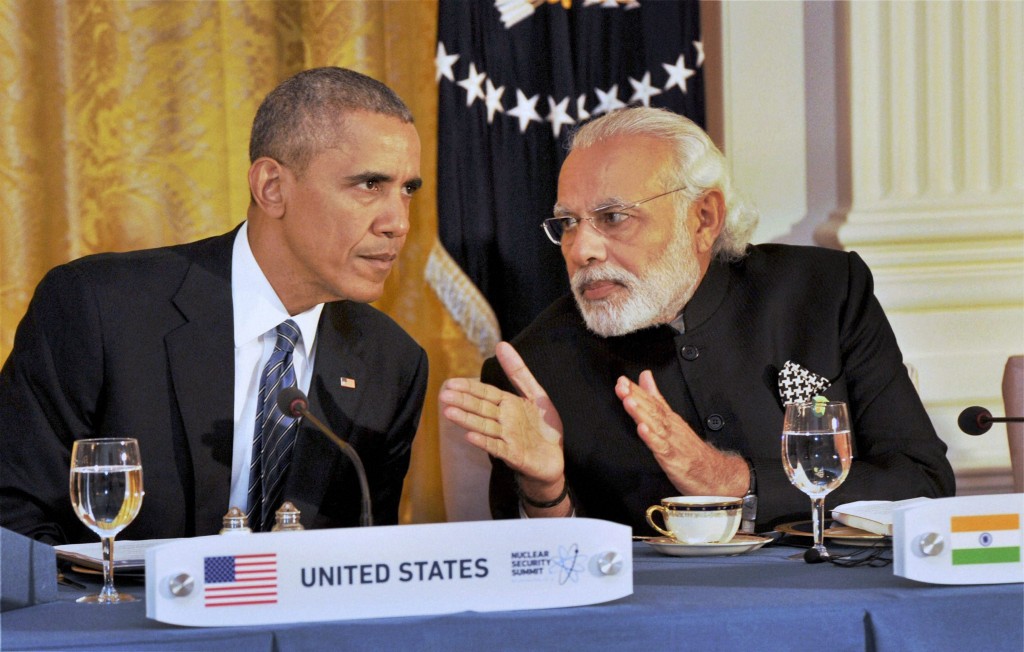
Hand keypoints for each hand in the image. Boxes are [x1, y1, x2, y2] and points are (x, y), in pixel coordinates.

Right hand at [439, 342, 567, 508]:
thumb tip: (501, 345)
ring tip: (449, 413)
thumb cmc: (544, 427)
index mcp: (507, 404)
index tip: (450, 382)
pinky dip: (484, 442)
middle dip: (463, 402)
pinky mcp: (513, 454)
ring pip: (484, 426)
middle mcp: (504, 420)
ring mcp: (507, 437)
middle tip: (443, 396)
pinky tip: (470, 437)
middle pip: (481, 408)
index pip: (484, 393)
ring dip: (467, 420)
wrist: (555, 459)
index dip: (469, 387)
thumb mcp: (535, 394)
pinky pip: (497, 447)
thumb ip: (518, 372)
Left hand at [615, 370, 747, 496]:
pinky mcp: (673, 458)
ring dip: (641, 412)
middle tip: (622, 386)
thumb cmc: (690, 448)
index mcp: (668, 419)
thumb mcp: (671, 418)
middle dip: (635, 397)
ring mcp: (672, 441)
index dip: (636, 390)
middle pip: (651, 409)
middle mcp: (670, 427)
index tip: (622, 380)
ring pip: (655, 424)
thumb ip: (656, 397)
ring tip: (629, 401)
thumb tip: (646, 377)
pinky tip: (642, 429)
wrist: (712, 472)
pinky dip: (651, 438)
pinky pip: (661, 447)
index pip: (651, 401)